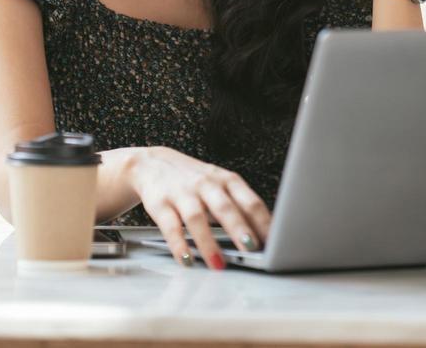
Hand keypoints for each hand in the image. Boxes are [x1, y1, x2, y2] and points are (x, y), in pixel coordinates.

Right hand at [127, 146, 270, 269]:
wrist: (152, 162)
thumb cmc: (195, 180)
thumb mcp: (221, 186)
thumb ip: (239, 207)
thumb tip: (265, 237)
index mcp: (227, 180)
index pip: (250, 201)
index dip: (263, 222)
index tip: (273, 242)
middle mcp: (206, 184)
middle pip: (225, 207)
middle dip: (239, 228)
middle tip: (251, 248)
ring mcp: (182, 193)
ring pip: (197, 217)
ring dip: (208, 242)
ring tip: (219, 264)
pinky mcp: (160, 203)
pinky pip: (171, 226)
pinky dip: (179, 245)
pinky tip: (187, 259)